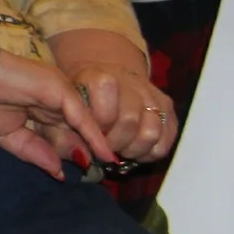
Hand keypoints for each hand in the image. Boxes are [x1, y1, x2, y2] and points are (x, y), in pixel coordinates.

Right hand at [0, 0, 114, 177]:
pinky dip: (94, 136)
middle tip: (98, 174)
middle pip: (74, 131)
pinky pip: (82, 116)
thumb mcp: (5, 136)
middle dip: (84, 152)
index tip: (84, 173)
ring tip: (110, 168)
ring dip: (95, 146)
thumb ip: (33, 151)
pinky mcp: (58, 88)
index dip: (71, 153)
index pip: (59, 133)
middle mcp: (49, 99)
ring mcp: (55, 91)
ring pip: (82, 124)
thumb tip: (57, 172)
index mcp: (34, 108)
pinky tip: (105, 154)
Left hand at [51, 28, 177, 162]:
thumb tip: (81, 158)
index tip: (93, 140)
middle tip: (108, 149)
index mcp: (98, 78)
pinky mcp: (167, 105)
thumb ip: (66, 130)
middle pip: (130, 122)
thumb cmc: (81, 97)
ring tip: (123, 150)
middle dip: (117, 144)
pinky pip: (168, 136)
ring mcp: (151, 93)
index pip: (104, 111)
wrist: (106, 75)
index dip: (99, 133)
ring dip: (136, 149)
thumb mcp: (65, 106)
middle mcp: (129, 82)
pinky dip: (153, 150)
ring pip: (152, 131)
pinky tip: (138, 150)